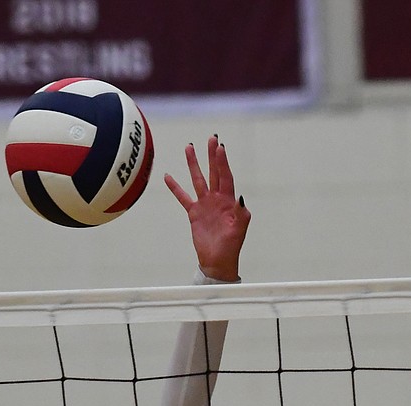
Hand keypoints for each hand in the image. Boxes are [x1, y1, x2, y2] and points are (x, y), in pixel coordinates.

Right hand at [163, 135, 250, 282]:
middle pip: (213, 173)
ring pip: (198, 180)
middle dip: (211, 156)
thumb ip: (241, 213)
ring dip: (194, 165)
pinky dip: (175, 188)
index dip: (222, 163)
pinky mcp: (194, 213)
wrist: (217, 261)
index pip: (226, 177)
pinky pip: (183, 197)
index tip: (219, 148)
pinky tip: (168, 177)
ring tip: (189, 148)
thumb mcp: (240, 230)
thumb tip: (241, 198)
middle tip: (210, 139)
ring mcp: (205, 205)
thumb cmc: (231, 246)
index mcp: (229, 201)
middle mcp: (217, 199)